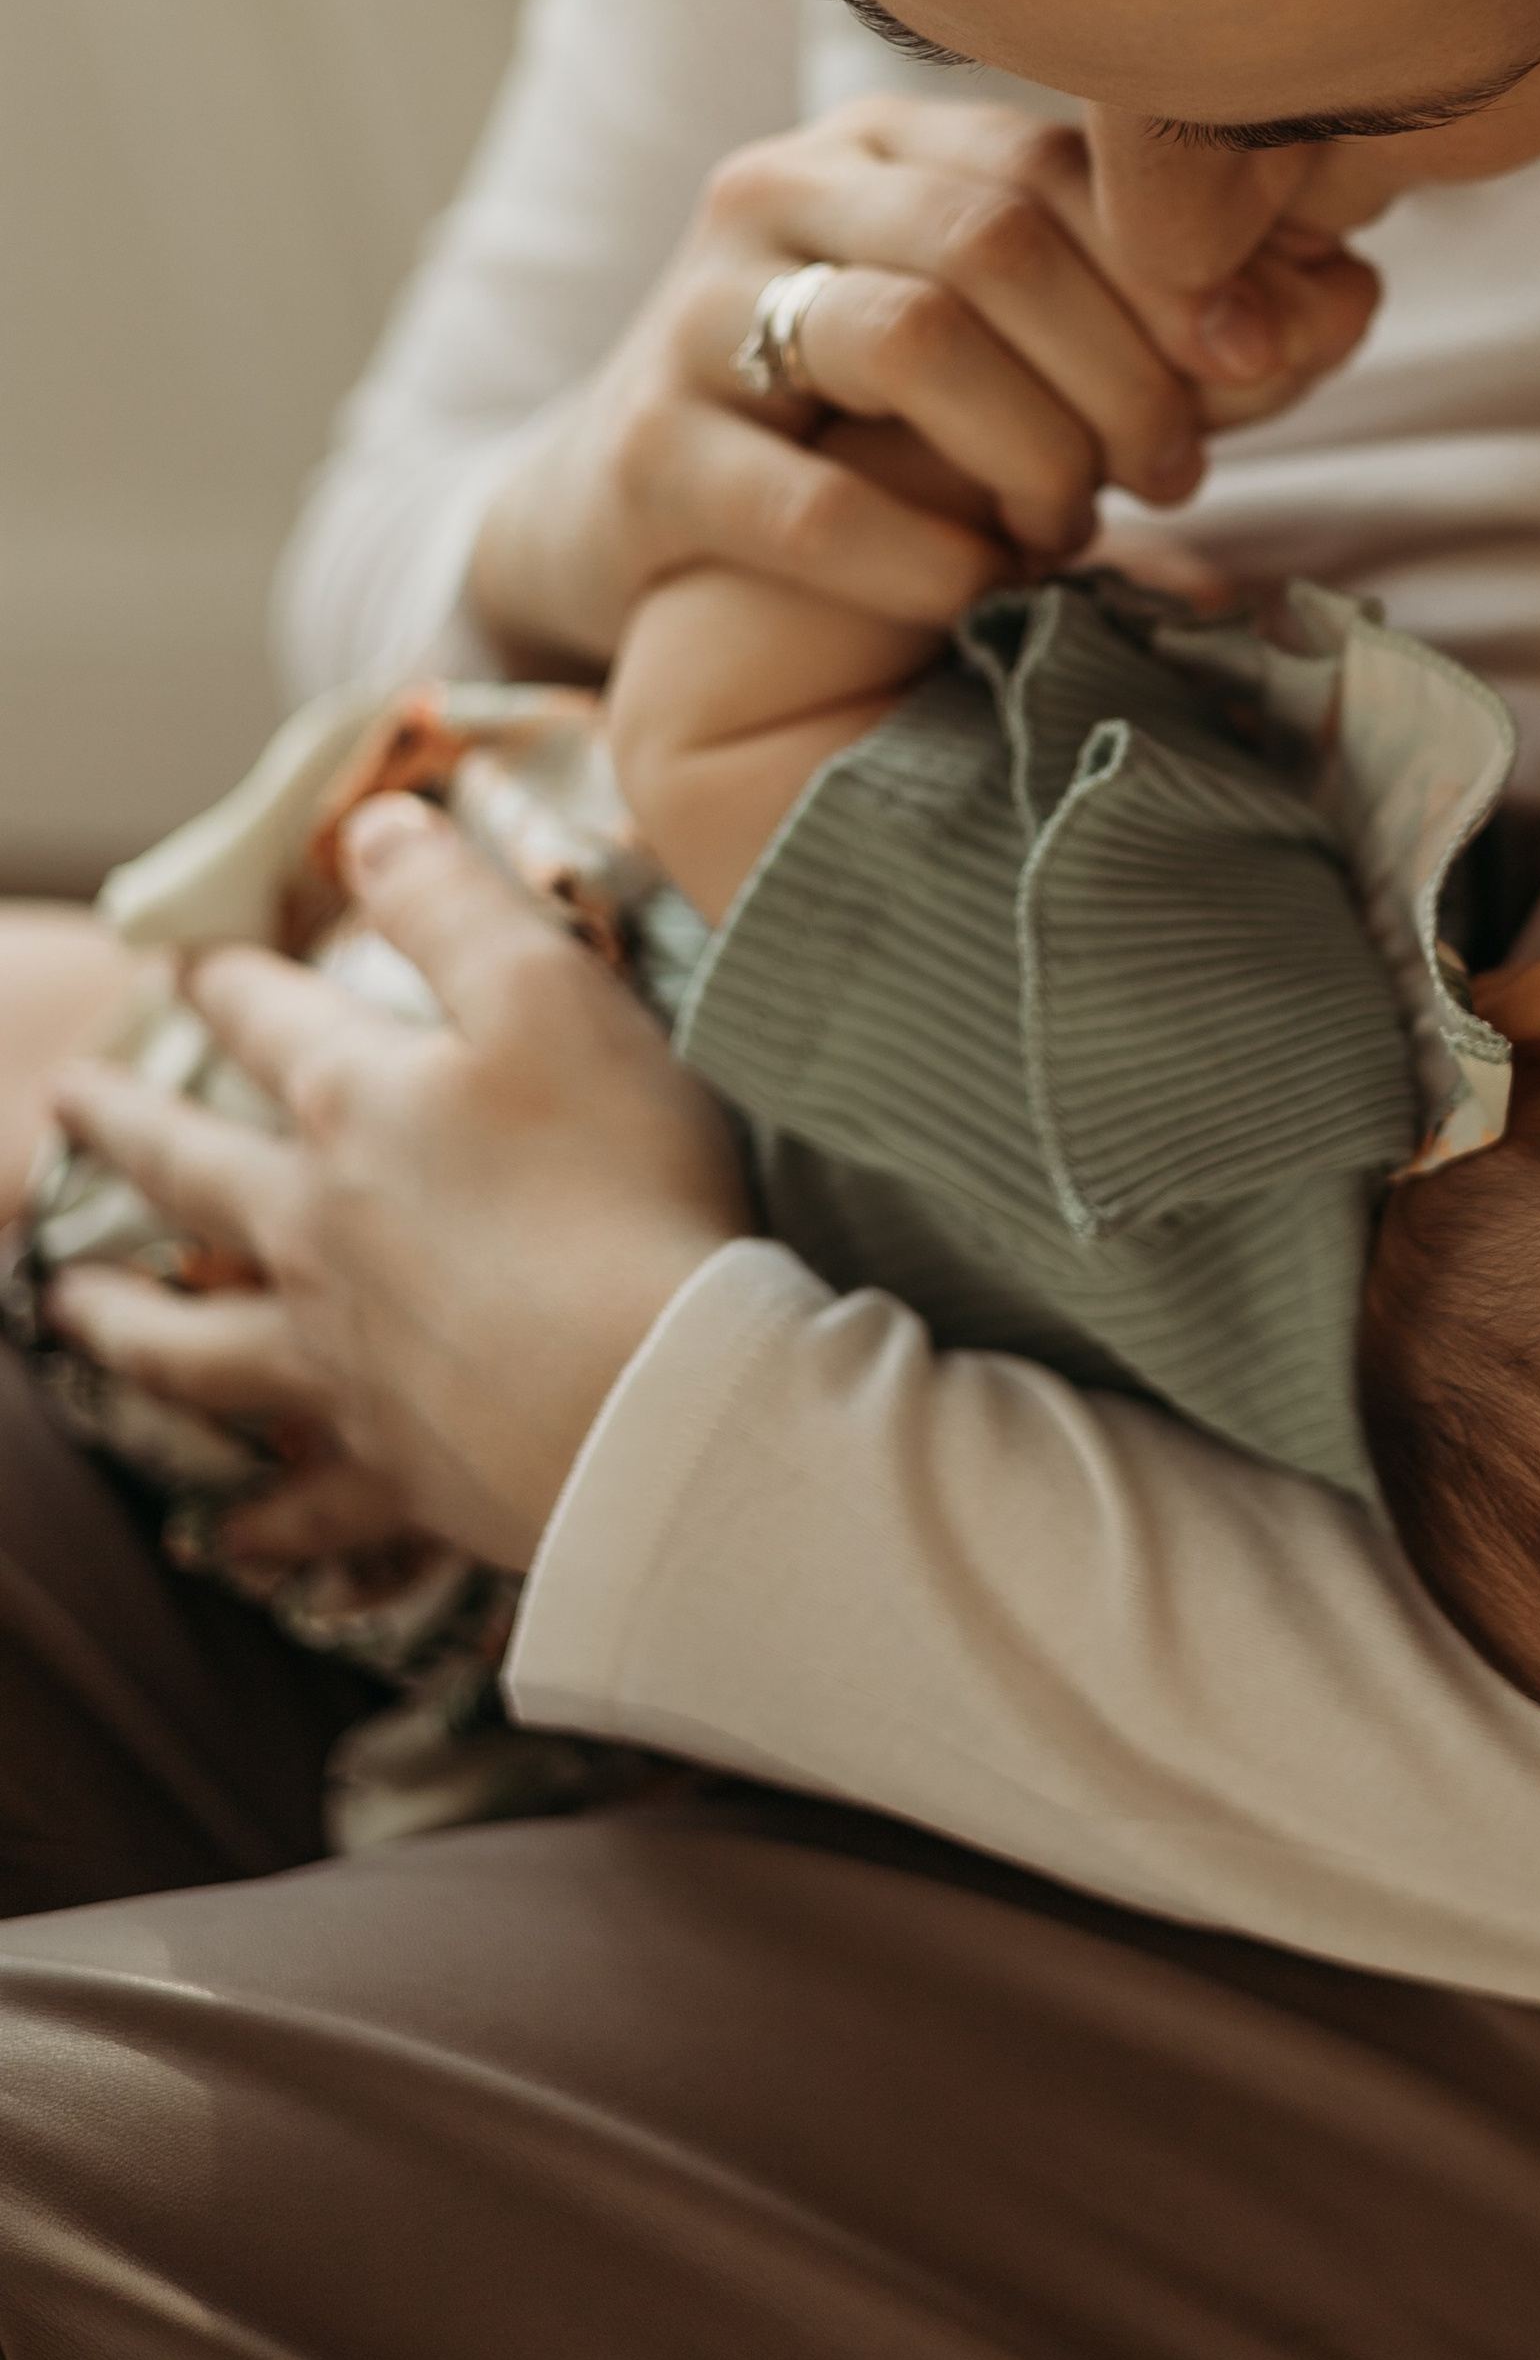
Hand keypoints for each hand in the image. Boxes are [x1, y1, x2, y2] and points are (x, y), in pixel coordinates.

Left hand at [44, 794, 746, 1569]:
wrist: (652, 1396)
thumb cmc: (620, 1180)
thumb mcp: (553, 994)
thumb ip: (455, 904)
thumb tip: (371, 823)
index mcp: (359, 1105)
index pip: (270, 1018)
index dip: (228, 977)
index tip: (186, 958)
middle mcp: (319, 1231)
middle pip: (196, 1172)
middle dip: (128, 1129)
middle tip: (67, 1105)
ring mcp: (343, 1359)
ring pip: (197, 1343)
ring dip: (124, 1323)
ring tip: (66, 1309)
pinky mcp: (392, 1468)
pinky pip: (299, 1506)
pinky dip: (257, 1522)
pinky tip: (225, 1536)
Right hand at [467, 95, 1378, 668]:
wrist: (644, 506)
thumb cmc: (879, 418)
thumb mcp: (1018, 342)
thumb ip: (1166, 318)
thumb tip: (1350, 294)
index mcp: (892, 140)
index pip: (1067, 162)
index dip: (1185, 270)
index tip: (1266, 367)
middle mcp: (784, 189)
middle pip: (1001, 241)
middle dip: (1122, 373)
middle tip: (1177, 475)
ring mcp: (700, 314)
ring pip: (911, 338)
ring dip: (1031, 454)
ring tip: (1068, 533)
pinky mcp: (648, 452)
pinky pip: (812, 503)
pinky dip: (928, 561)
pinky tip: (978, 595)